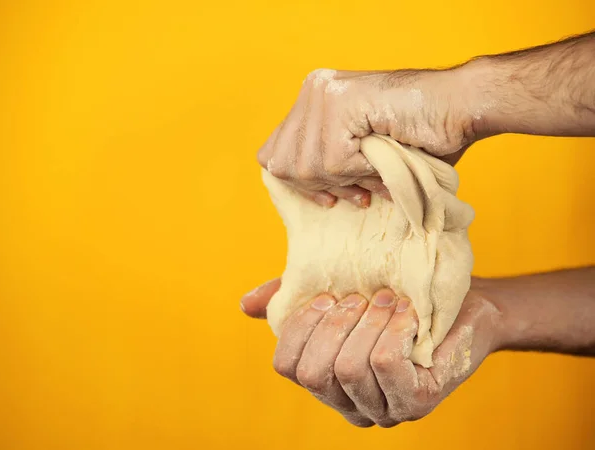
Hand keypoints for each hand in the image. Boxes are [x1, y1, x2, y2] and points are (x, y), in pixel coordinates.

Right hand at [241, 280, 501, 426]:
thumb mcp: (340, 293)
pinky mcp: (417, 401)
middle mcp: (350, 403)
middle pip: (315, 372)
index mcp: (327, 381)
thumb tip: (245, 305)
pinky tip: (407, 313)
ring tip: (387, 299)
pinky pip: (387, 365)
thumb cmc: (396, 296)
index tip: (325, 296)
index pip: (288, 367)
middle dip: (335, 325)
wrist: (463, 303)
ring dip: (368, 322)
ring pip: (351, 368)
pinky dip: (393, 329)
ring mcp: (384, 408)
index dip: (300, 329)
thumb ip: (294, 300)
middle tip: (358, 296)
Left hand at [257, 68, 475, 207]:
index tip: (328, 197)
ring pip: (307, 167)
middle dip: (321, 187)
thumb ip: (324, 162)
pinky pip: (334, 160)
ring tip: (374, 172)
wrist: (460, 108)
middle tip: (358, 188)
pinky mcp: (341, 102)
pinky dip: (360, 171)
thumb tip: (296, 185)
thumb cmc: (417, 136)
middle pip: (281, 164)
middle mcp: (313, 89)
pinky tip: (381, 158)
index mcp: (312, 98)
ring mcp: (324, 92)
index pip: (273, 153)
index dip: (298, 183)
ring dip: (347, 180)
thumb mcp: (356, 153)